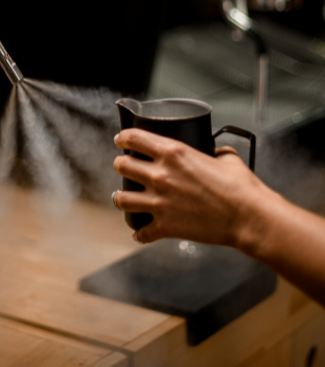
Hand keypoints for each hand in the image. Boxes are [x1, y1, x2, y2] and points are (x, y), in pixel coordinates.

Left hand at [112, 129, 270, 246]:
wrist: (249, 218)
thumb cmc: (241, 187)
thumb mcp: (226, 158)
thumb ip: (216, 151)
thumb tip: (215, 152)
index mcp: (172, 152)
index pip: (133, 138)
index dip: (123, 138)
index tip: (120, 140)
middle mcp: (160, 175)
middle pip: (122, 166)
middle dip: (120, 165)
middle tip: (123, 167)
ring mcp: (159, 202)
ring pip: (121, 197)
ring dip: (120, 196)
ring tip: (121, 196)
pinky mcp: (164, 226)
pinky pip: (141, 231)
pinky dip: (140, 232)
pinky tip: (140, 231)